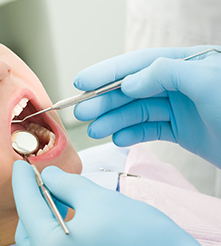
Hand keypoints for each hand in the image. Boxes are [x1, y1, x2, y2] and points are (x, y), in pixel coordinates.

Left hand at [12, 160, 202, 245]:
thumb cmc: (139, 235)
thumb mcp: (97, 199)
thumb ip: (66, 184)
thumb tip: (49, 175)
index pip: (26, 207)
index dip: (22, 181)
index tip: (20, 165)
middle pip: (28, 226)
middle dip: (33, 199)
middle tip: (41, 178)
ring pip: (39, 237)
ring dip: (44, 213)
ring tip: (59, 193)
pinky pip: (53, 245)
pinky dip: (55, 226)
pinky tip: (68, 212)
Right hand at [73, 45, 220, 166]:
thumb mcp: (206, 80)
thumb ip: (165, 72)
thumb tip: (130, 81)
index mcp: (185, 64)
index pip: (138, 63)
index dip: (108, 72)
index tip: (82, 81)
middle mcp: (179, 84)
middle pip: (133, 89)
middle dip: (105, 100)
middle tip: (81, 111)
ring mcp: (179, 107)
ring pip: (138, 111)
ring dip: (114, 120)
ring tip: (95, 130)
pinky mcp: (181, 130)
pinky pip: (150, 129)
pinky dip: (132, 134)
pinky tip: (119, 138)